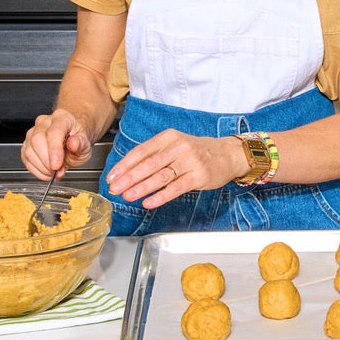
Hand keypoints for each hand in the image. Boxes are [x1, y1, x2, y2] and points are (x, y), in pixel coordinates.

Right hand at [21, 108, 93, 180]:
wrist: (71, 141)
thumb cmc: (77, 141)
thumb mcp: (85, 144)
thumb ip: (81, 144)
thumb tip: (73, 144)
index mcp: (61, 118)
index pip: (54, 132)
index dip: (54, 150)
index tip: (57, 165)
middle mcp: (44, 122)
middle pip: (37, 140)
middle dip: (47, 161)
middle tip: (59, 170)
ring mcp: (32, 133)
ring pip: (29, 151)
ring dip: (42, 167)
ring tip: (55, 172)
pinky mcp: (26, 145)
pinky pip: (26, 160)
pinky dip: (37, 171)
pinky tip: (47, 172)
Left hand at [104, 128, 245, 208]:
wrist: (227, 154)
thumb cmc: (197, 151)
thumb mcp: (175, 145)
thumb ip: (155, 155)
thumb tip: (128, 171)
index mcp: (169, 137)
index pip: (141, 151)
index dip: (124, 165)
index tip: (112, 176)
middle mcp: (179, 147)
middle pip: (149, 164)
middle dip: (129, 178)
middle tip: (115, 188)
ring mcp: (190, 161)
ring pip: (160, 176)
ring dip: (141, 188)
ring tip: (127, 196)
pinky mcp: (199, 176)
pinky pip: (176, 188)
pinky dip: (160, 196)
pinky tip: (148, 202)